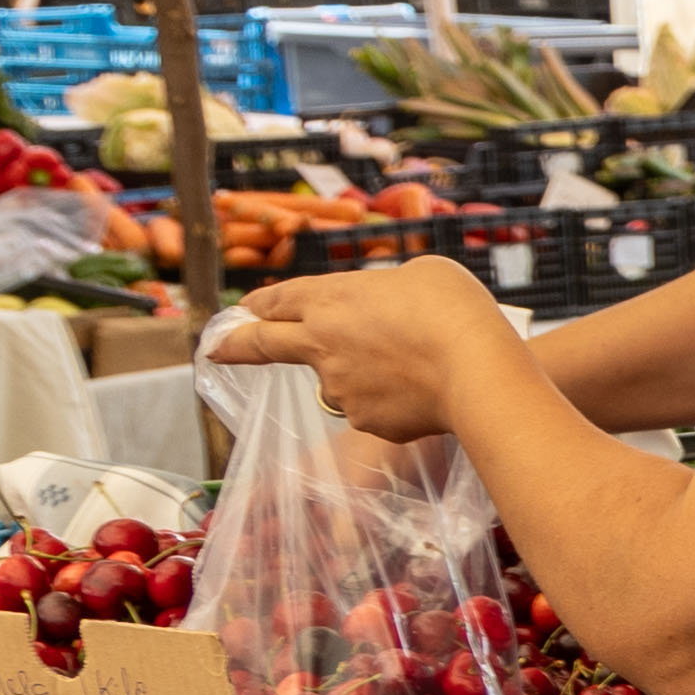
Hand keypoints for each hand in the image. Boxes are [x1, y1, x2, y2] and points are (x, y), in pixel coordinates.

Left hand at [215, 255, 514, 441]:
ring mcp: (340, 388)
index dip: (257, 305)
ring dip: (357, 373)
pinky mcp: (367, 421)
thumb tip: (386, 313)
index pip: (277, 300)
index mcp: (330, 298)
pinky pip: (373, 408)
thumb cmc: (454, 310)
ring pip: (337, 381)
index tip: (242, 311)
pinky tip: (426, 389)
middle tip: (216, 349)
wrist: (477, 371)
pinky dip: (391, 400)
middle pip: (264, 344)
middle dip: (235, 345)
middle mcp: (321, 344)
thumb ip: (390, 290)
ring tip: (413, 362)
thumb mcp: (423, 273)